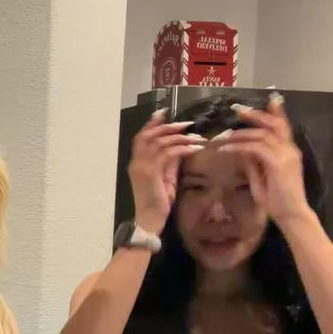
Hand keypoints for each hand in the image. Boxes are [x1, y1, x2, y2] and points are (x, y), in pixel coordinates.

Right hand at [128, 108, 205, 228]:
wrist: (149, 220)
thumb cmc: (158, 203)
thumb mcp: (165, 178)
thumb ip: (169, 163)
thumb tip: (180, 147)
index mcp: (137, 162)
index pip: (141, 137)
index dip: (152, 123)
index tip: (164, 113)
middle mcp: (136, 161)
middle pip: (149, 135)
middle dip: (168, 127)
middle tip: (186, 124)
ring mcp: (142, 166)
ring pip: (160, 142)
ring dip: (180, 137)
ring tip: (196, 137)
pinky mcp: (151, 172)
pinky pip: (168, 153)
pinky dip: (183, 148)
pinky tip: (195, 149)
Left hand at [218, 95, 311, 225]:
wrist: (290, 214)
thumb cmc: (276, 200)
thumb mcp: (261, 177)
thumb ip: (254, 162)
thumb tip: (242, 150)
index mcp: (288, 151)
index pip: (282, 125)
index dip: (274, 112)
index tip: (266, 100)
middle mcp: (289, 149)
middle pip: (273, 124)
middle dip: (254, 115)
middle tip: (236, 109)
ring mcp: (286, 155)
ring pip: (262, 134)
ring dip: (240, 133)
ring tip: (223, 135)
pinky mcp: (278, 163)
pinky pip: (255, 148)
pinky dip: (239, 146)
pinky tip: (226, 150)